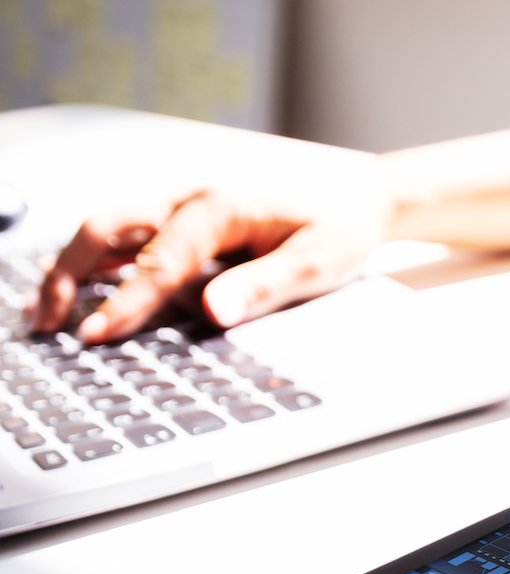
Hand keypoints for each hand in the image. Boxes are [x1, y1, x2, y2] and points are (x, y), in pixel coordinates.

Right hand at [31, 176, 393, 342]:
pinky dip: (97, 262)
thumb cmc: (338, 227)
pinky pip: (128, 237)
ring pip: (107, 229)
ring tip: (48, 314)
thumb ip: (262, 285)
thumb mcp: (315, 262)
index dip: (126, 302)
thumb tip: (213, 312)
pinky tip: (78, 290)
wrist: (356, 199)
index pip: (160, 260)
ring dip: (72, 267)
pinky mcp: (183, 219)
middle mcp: (189, 197)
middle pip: (107, 228)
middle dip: (68, 274)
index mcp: (220, 205)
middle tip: (47, 323)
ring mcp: (181, 205)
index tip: (97, 335)